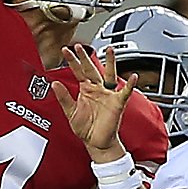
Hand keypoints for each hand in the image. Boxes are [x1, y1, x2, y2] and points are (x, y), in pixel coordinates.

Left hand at [58, 43, 136, 161]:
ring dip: (110, 62)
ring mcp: (108, 95)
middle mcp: (97, 90)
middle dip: (86, 57)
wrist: (96, 143)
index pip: (78, 72)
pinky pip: (124, 92)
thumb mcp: (70, 112)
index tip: (65, 50)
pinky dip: (129, 85)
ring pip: (110, 74)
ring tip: (110, 50)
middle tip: (79, 46)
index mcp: (86, 90)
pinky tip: (132, 77)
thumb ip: (63, 97)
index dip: (72, 61)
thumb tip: (54, 84)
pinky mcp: (117, 103)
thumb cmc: (86, 129)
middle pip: (92, 69)